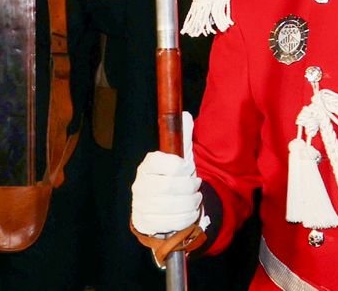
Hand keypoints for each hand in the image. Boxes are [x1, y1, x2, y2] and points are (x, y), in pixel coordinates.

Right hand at [131, 147, 206, 268]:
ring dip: (191, 201)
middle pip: (171, 186)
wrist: (159, 208)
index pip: (168, 163)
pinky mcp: (147, 223)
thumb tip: (186, 115)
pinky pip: (173, 222)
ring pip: (173, 205)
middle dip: (190, 186)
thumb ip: (182, 138)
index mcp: (147, 165)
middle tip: (196, 185)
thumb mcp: (176, 158)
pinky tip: (190, 210)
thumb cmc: (171, 178)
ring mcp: (142, 205)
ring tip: (195, 197)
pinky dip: (187, 216)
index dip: (184, 166)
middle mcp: (140, 185)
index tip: (189, 168)